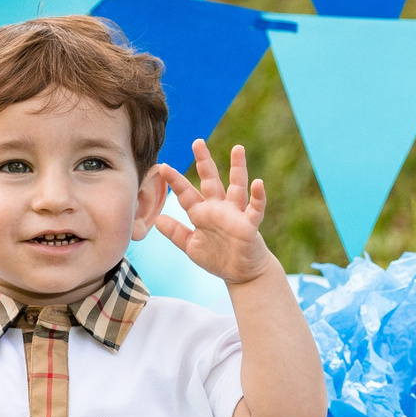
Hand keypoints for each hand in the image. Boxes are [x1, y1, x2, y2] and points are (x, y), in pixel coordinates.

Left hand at [151, 140, 276, 284]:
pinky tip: (258, 183)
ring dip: (238, 168)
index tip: (163, 166)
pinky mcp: (249, 224)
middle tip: (197, 142)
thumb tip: (157, 220)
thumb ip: (176, 233)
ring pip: (237, 186)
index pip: (186, 193)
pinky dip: (258, 196)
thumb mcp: (191, 246)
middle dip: (204, 162)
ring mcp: (235, 214)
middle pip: (210, 180)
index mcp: (202, 213)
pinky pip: (255, 208)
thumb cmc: (218, 258)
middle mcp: (219, 208)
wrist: (241, 274)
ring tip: (238, 149)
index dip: (175, 180)